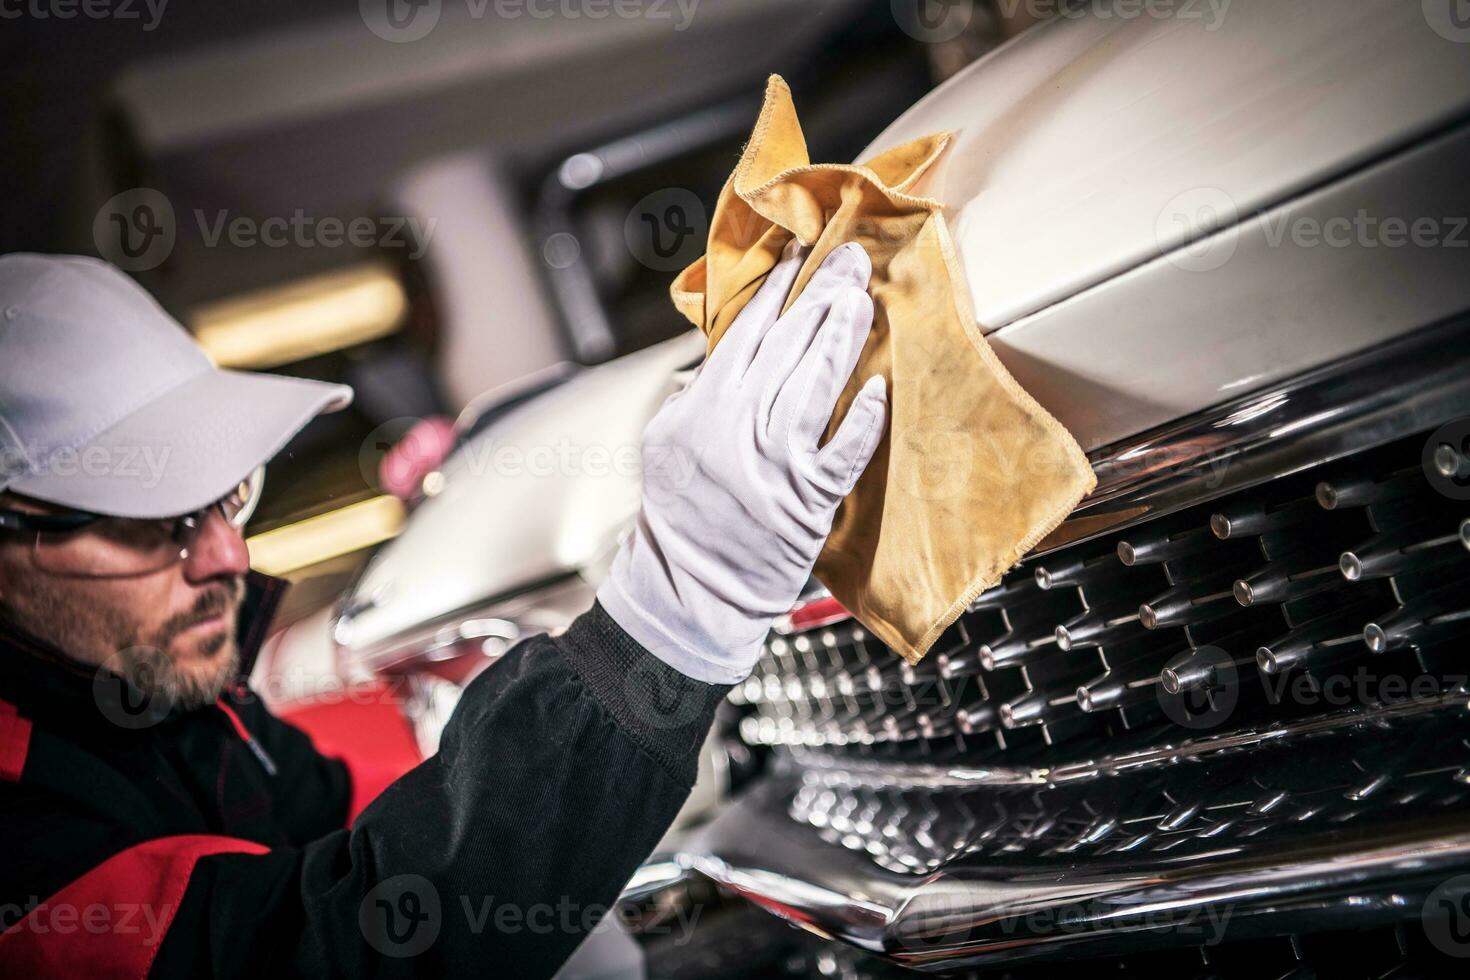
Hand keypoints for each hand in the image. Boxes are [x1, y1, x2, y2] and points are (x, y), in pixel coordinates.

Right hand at [597, 241, 886, 682]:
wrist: (690, 588)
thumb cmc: (679, 515)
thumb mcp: (664, 443)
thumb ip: (694, 395)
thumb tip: (725, 351)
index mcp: (702, 408)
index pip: (747, 333)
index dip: (777, 290)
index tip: (799, 255)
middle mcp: (737, 428)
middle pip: (787, 347)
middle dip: (820, 295)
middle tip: (851, 258)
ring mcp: (774, 463)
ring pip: (814, 386)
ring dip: (841, 339)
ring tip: (862, 299)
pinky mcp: (806, 500)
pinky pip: (840, 453)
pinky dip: (859, 422)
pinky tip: (878, 390)